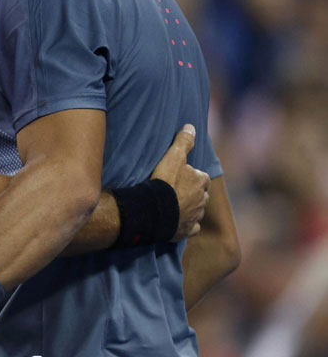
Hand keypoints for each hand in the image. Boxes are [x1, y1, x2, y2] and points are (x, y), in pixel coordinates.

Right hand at [150, 124, 210, 240]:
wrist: (155, 210)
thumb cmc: (164, 181)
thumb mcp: (173, 156)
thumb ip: (183, 141)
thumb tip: (191, 126)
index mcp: (201, 181)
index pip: (202, 176)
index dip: (192, 175)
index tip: (181, 175)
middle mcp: (202, 199)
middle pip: (201, 194)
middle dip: (193, 192)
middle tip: (176, 190)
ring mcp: (196, 216)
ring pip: (197, 210)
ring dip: (189, 207)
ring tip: (174, 205)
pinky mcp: (188, 230)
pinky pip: (191, 227)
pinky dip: (187, 224)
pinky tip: (178, 222)